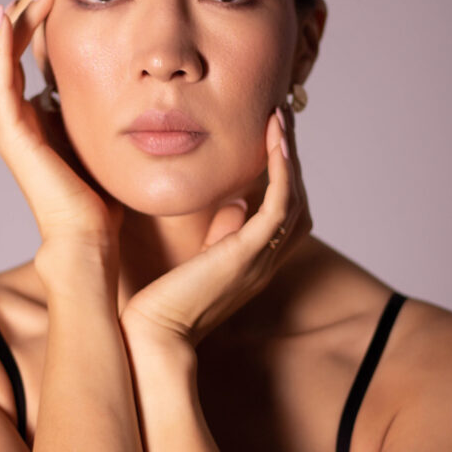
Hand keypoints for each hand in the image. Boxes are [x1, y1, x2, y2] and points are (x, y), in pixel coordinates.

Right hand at [0, 0, 122, 271]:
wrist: (90, 241)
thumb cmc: (103, 203)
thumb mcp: (105, 144)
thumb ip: (107, 118)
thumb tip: (138, 91)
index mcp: (36, 122)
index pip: (26, 60)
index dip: (38, 23)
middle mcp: (17, 121)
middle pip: (7, 51)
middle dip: (26, 10)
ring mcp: (11, 127)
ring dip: (17, 18)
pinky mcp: (14, 135)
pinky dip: (1, 46)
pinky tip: (11, 16)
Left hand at [120, 106, 311, 346]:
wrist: (153, 334)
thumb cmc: (163, 301)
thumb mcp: (197, 259)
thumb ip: (221, 233)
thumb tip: (237, 204)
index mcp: (254, 262)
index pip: (284, 212)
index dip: (284, 173)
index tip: (271, 136)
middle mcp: (266, 261)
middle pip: (298, 200)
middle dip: (292, 157)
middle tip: (282, 116)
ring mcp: (262, 259)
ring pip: (294, 197)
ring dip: (289, 154)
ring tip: (280, 117)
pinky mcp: (250, 254)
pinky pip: (280, 204)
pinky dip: (282, 169)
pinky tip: (274, 139)